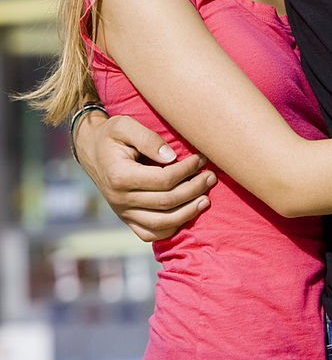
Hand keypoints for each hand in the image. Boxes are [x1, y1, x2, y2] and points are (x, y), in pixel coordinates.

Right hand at [75, 111, 216, 241]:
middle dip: (194, 190)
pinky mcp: (126, 219)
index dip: (186, 170)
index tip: (200, 158)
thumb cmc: (112, 135)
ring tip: (206, 199)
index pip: (163, 180)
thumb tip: (172, 157)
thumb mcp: (125, 126)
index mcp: (120, 177)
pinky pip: (150, 233)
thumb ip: (148, 138)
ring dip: (188, 213)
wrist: (91, 151)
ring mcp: (123, 213)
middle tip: (211, 176)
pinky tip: (187, 214)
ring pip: (161, 223)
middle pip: (166, 202)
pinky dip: (171, 227)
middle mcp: (120, 199)